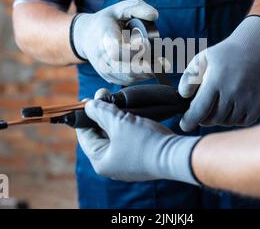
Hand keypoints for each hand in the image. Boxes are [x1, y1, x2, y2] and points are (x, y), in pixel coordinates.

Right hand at [72, 0, 157, 84]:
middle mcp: (103, 58)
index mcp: (105, 39)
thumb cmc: (106, 22)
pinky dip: (142, 76)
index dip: (134, 52)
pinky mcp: (110, 77)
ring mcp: (105, 70)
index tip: (146, 44)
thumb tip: (155, 15)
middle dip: (146, 66)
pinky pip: (128, 80)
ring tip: (159, 63)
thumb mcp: (119, 9)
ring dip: (147, 72)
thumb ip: (137, 7)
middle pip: (126, 70)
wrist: (85, 36)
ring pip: (129, 78)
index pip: (118, 52)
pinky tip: (150, 67)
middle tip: (161, 61)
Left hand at [75, 89, 200, 183]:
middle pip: (100, 134)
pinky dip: (126, 125)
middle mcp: (112, 165)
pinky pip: (127, 138)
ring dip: (114, 117)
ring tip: (116, 98)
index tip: (86, 99)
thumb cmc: (143, 141)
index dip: (84, 115)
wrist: (175, 155)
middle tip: (104, 93)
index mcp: (101, 161)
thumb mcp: (118, 122)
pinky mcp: (141, 157)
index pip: (85, 135)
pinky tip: (129, 111)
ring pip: (115, 135)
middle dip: (102, 113)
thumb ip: (101, 111)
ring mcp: (127, 162)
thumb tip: (88, 105)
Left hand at [178, 16, 259, 130]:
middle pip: (213, 118)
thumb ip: (189, 77)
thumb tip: (184, 96)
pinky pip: (244, 122)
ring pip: (228, 121)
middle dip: (204, 118)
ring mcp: (248, 98)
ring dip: (220, 118)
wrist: (256, 46)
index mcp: (215, 80)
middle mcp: (232, 91)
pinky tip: (232, 110)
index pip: (199, 110)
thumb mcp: (202, 59)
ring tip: (217, 107)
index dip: (189, 121)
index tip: (184, 125)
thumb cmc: (224, 53)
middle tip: (202, 111)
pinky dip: (236, 120)